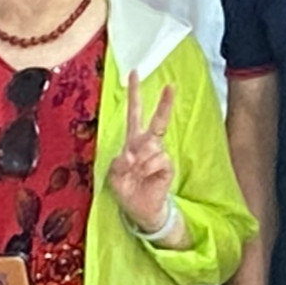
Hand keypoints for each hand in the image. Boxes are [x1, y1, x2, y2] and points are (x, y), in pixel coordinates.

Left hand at [110, 67, 180, 240]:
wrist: (142, 210)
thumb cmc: (127, 190)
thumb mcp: (114, 176)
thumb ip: (118, 163)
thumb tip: (130, 155)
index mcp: (133, 142)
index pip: (134, 114)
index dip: (134, 95)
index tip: (134, 73)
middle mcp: (147, 145)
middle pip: (157, 121)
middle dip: (164, 104)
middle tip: (171, 85)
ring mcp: (159, 155)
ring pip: (152, 146)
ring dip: (140, 161)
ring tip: (136, 174)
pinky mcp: (167, 166)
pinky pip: (158, 160)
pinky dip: (149, 169)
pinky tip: (146, 177)